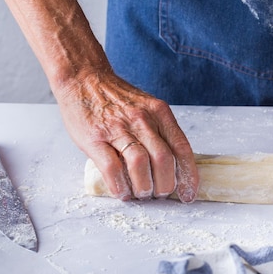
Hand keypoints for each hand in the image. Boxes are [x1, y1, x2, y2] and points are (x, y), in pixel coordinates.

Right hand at [57, 69, 198, 202]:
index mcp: (159, 113)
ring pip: (140, 164)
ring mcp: (117, 128)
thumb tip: (175, 165)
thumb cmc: (117, 99)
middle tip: (161, 194)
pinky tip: (122, 192)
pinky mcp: (95, 138)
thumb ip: (161, 131)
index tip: (189, 193)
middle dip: (166, 184)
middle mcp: (142, 119)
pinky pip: (111, 167)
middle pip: (163, 159)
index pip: (182, 148)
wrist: (83, 79)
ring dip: (144, 186)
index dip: (188, 175)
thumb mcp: (148, 107)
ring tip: (143, 193)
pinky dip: (119, 185)